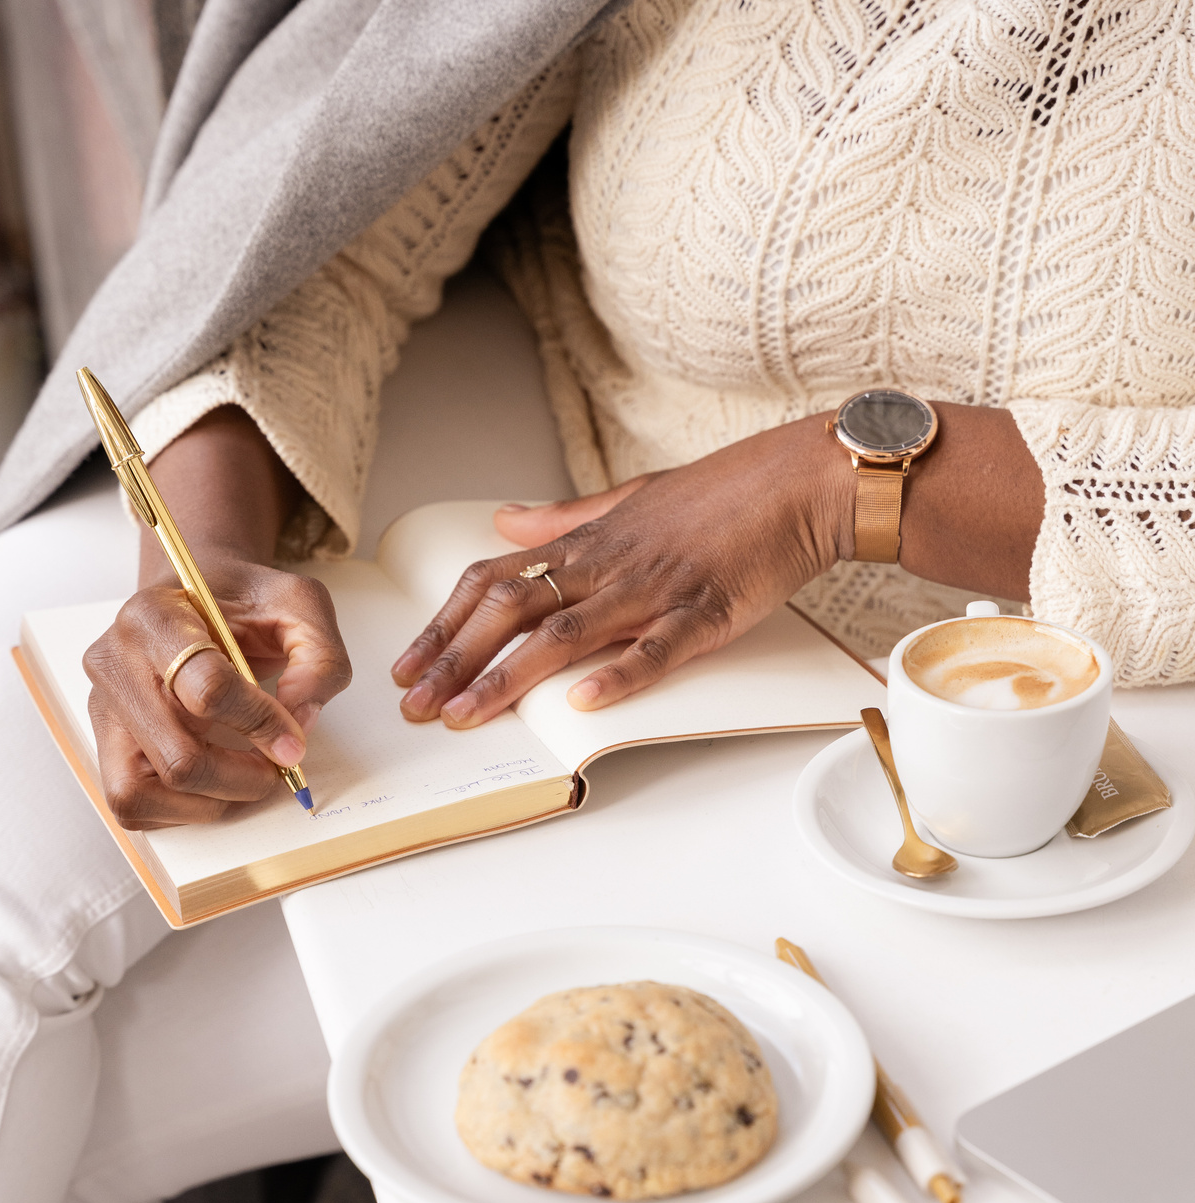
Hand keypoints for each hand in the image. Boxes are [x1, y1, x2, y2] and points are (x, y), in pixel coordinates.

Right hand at [85, 558, 350, 827]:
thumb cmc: (241, 602)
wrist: (195, 596)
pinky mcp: (105, 742)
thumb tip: (300, 721)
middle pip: (178, 758)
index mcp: (156, 617)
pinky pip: (133, 805)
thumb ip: (319, 658)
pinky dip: (182, 810)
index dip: (261, 724)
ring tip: (243, 775)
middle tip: (275, 765)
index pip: (206, 688)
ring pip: (141, 794)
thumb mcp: (299, 605)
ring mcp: (102, 708)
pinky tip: (213, 780)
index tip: (294, 740)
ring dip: (209, 802)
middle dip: (242, 778)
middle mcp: (115, 663)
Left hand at [392, 415, 849, 725]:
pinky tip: (580, 703)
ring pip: (564, 635)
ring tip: (465, 715)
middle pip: (512, 612)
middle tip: (414, 706)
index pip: (494, 582)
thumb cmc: (723, 493)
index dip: (445, 625)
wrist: (800, 481)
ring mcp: (653, 591)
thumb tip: (505, 524)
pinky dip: (616, 675)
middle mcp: (607, 566)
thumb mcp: (629, 498)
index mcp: (588, 543)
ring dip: (508, 678)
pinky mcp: (704, 614)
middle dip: (455, 661)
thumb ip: (563, 518)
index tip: (409, 664)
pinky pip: (654, 649)